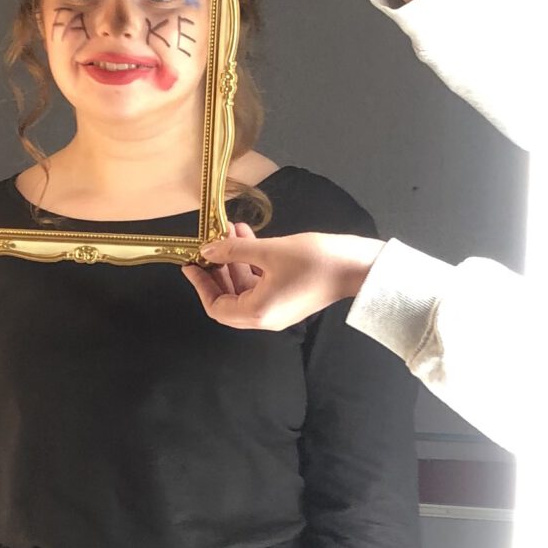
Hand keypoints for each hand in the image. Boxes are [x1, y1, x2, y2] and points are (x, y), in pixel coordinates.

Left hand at [181, 227, 383, 330]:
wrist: (356, 266)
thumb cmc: (314, 261)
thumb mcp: (268, 251)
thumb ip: (233, 251)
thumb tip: (207, 250)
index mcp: (257, 312)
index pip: (216, 307)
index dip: (201, 285)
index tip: (191, 264)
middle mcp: (265, 317)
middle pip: (229, 298)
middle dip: (218, 269)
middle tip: (210, 244)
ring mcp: (278, 308)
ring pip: (245, 287)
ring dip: (235, 260)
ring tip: (230, 231)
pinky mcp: (289, 297)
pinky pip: (261, 282)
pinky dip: (251, 262)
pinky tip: (248, 236)